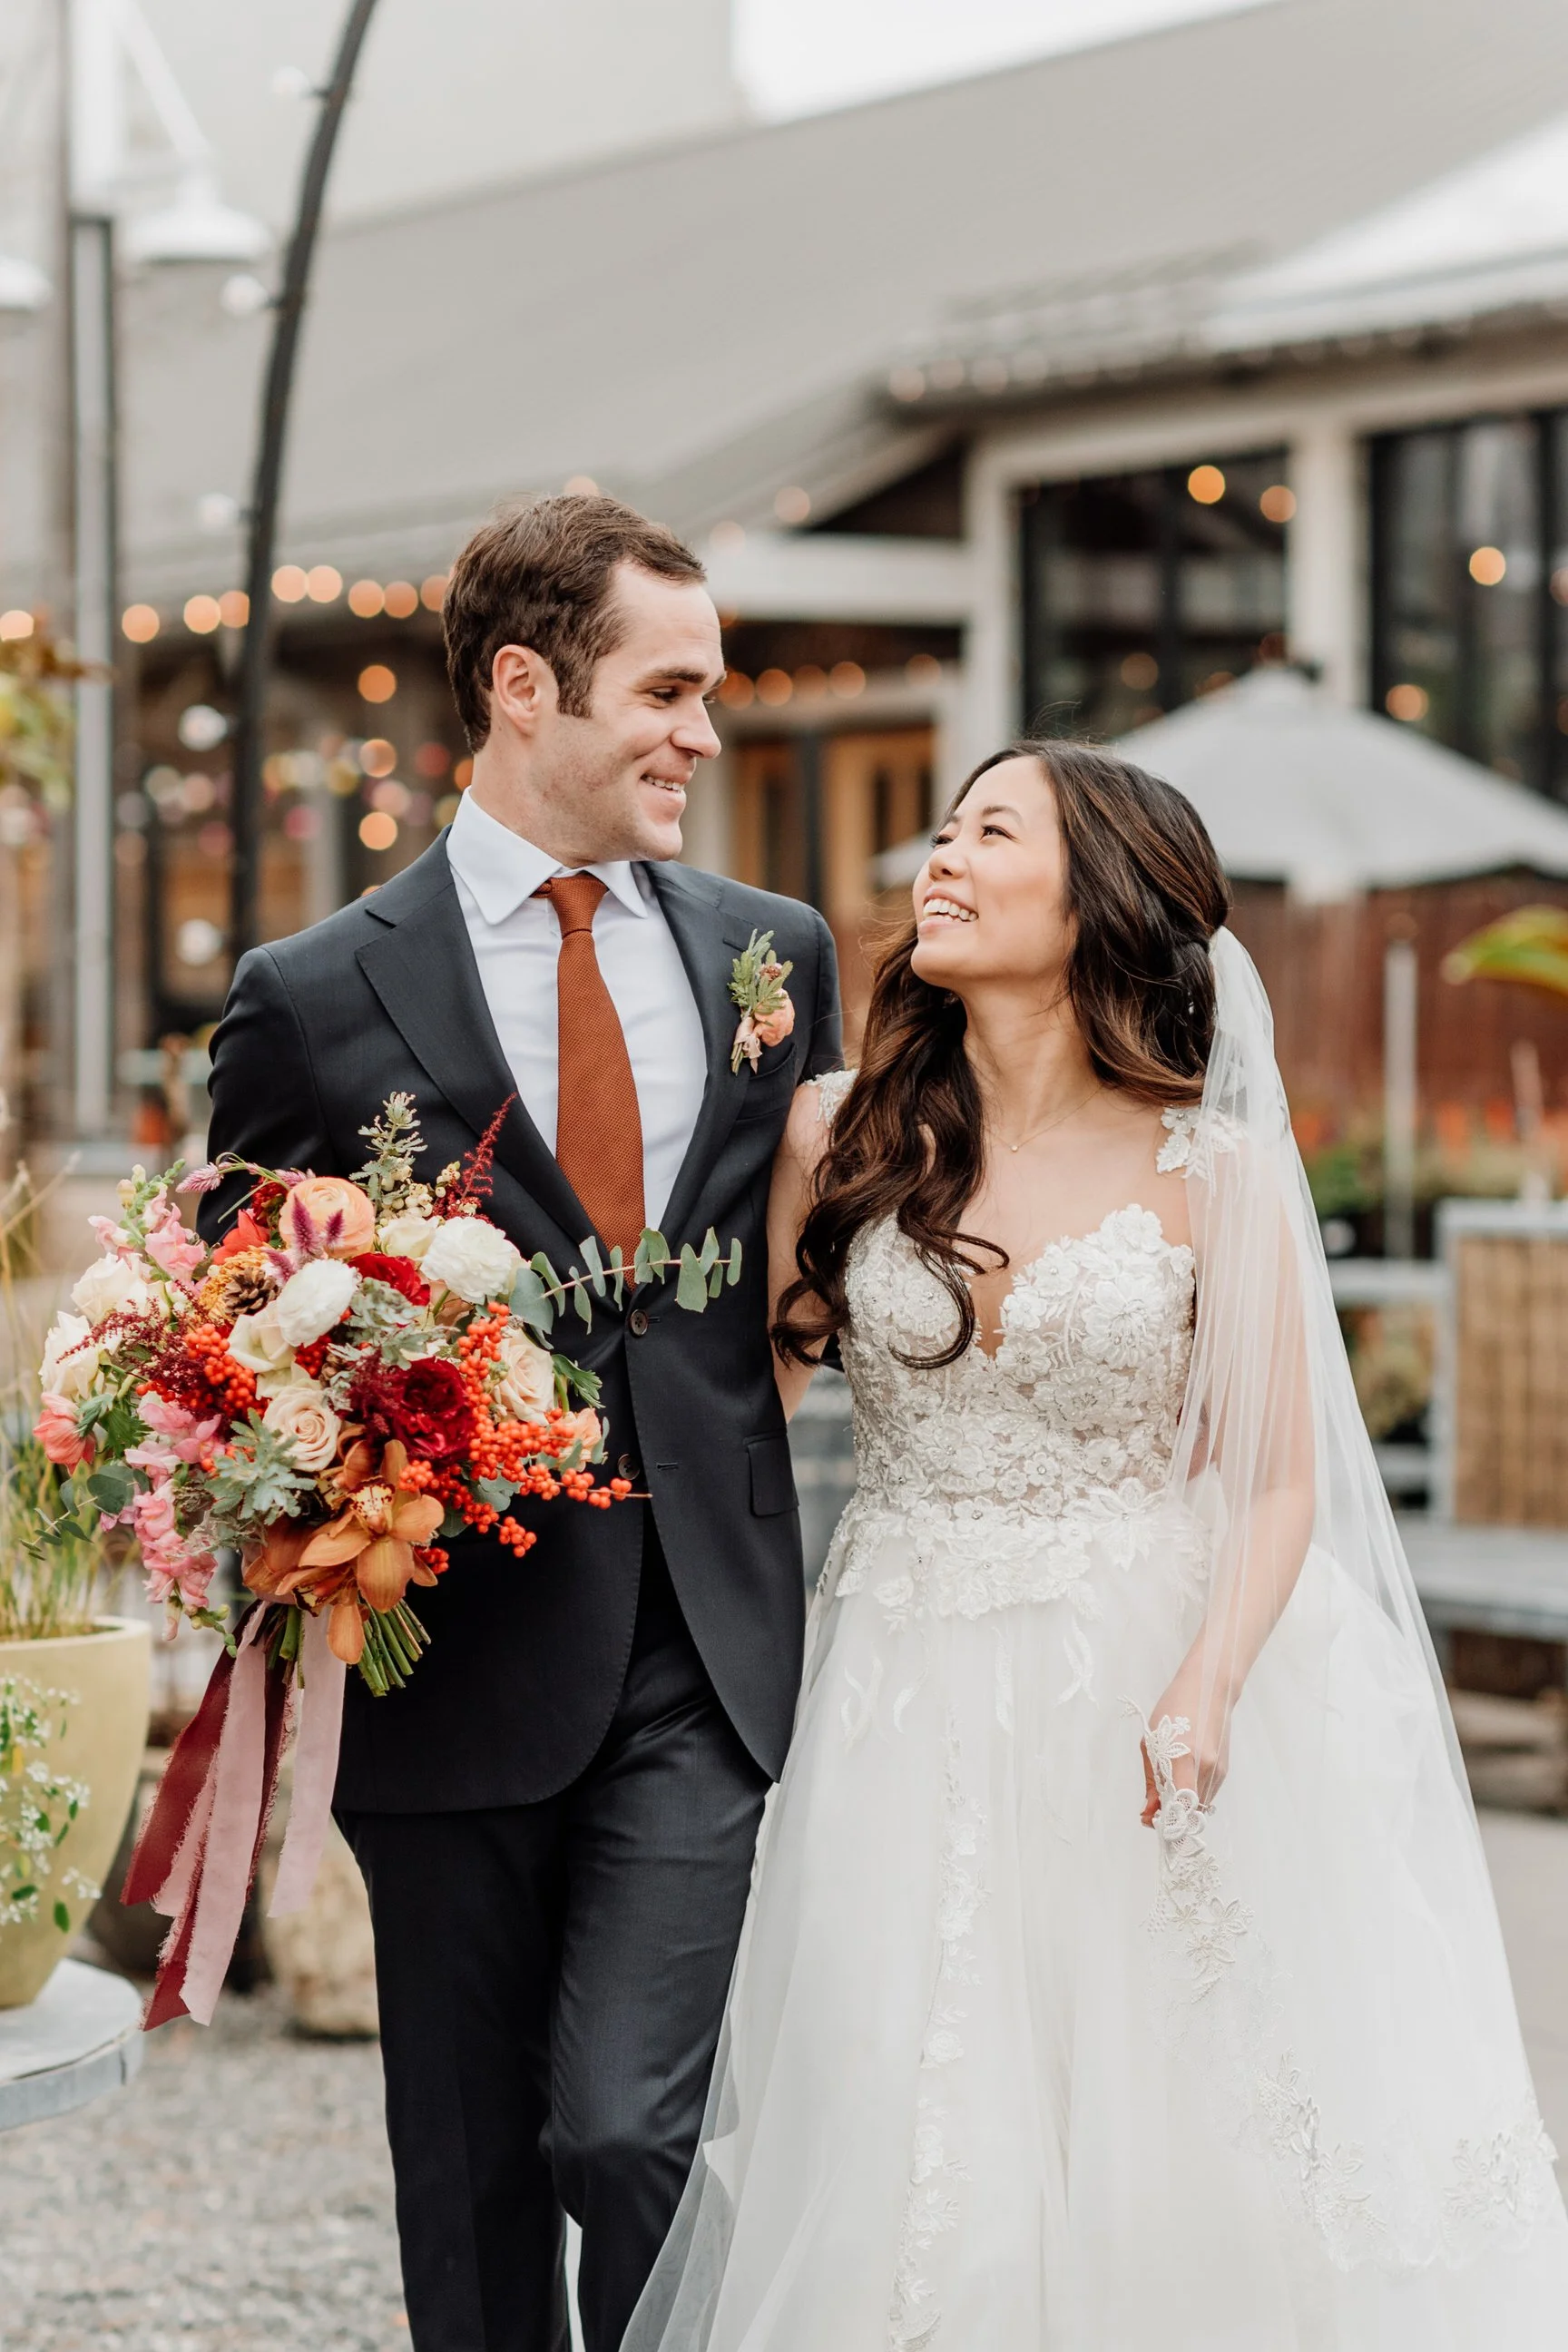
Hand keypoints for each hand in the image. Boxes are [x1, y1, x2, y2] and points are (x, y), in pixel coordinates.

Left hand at [1139, 1668, 1230, 1827]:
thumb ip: (1151, 1780)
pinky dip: (1191, 1796)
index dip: (1167, 1820)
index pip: (1180, 1804)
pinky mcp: (1224, 1770)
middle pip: (1190, 1810)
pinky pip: (1206, 1794)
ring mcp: (1219, 1770)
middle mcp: (1206, 1767)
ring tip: (1162, 1795)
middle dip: (1170, 1816)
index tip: (1150, 1822)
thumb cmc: (1174, 1709)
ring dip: (1181, 1808)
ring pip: (1199, 1806)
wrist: (1209, 1688)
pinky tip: (1178, 1783)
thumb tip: (1148, 1811)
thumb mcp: (1152, 1742)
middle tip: (1151, 1812)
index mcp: (1184, 1757)